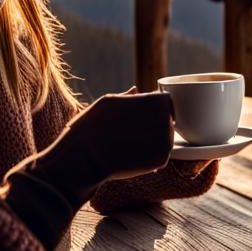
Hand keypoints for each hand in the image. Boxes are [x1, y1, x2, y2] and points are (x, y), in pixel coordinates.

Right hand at [2, 85, 174, 248]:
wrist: (84, 161)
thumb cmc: (92, 127)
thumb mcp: (107, 104)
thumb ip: (128, 97)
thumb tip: (137, 90)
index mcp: (155, 101)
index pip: (165, 102)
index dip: (152, 109)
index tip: (136, 116)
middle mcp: (166, 120)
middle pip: (167, 120)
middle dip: (153, 125)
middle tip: (128, 133)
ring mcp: (166, 141)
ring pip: (164, 138)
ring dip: (151, 141)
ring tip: (126, 144)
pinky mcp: (161, 160)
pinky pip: (159, 155)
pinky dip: (147, 157)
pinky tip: (130, 156)